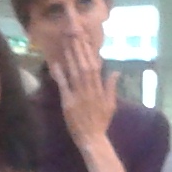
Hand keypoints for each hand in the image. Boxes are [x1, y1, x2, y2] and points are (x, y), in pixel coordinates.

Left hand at [50, 43, 123, 171]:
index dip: (89, 51)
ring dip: (71, 56)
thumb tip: (115, 71)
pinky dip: (60, 75)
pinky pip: (64, 86)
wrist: (93, 139)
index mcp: (99, 88)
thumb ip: (111, 87)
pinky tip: (55, 64)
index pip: (95, 65)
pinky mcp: (68, 103)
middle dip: (79, 48)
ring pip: (75, 72)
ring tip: (66, 42)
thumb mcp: (110, 104)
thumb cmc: (101, 122)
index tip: (85, 37)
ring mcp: (79, 95)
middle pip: (84, 64)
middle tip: (73, 32)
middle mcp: (90, 89)